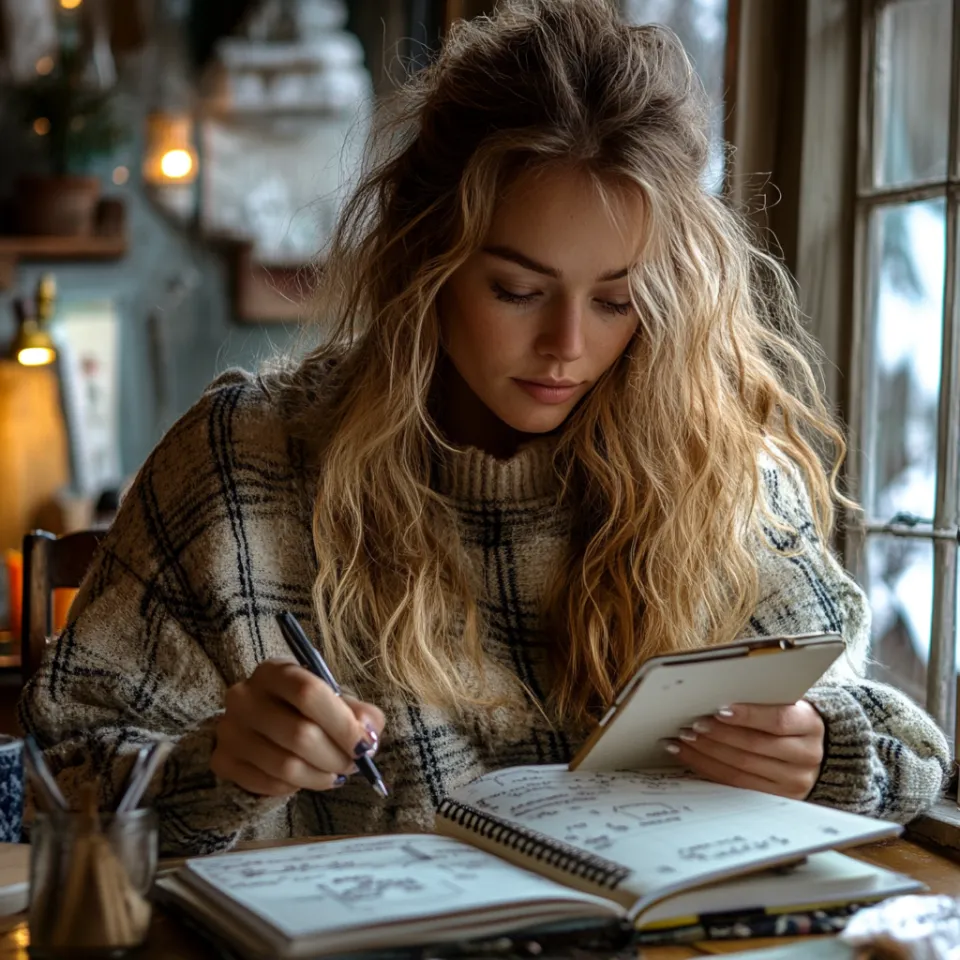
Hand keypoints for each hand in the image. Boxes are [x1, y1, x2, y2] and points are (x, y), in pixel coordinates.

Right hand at [211, 658, 385, 797]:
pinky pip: (268, 784)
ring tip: (334, 773)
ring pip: (285, 766)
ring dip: (320, 776)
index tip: (364, 746)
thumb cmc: (306, 707)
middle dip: (336, 756)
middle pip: (300, 735)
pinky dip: (294, 787)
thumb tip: (368, 736)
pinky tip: (305, 776)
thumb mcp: (334, 698)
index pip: (309, 694)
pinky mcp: (222, 760)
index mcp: (275, 671)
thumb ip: (359, 713)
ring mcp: (229, 729)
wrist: (262, 719)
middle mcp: (244, 696)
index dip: (342, 724)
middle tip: (353, 765)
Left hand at [662, 701, 824, 799]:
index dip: (747, 715)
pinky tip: (689, 755)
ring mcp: (793, 781)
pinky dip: (708, 768)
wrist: (810, 749)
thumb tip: (717, 695)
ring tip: (684, 739)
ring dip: (707, 752)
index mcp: (810, 725)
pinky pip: (735, 784)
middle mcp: (806, 756)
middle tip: (692, 725)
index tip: (719, 709)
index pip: (777, 720)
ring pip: (741, 768)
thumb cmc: (787, 718)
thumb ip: (760, 700)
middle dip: (718, 735)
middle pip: (755, 746)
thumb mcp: (785, 704)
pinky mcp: (775, 798)